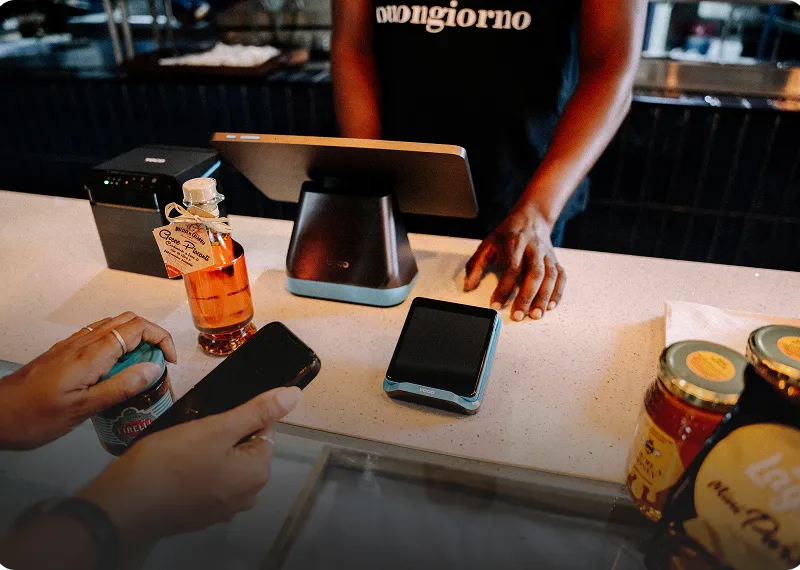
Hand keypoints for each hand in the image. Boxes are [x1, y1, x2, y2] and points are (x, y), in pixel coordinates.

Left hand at [0, 312, 176, 449]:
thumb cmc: (33, 416)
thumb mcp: (82, 409)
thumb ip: (120, 387)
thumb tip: (153, 370)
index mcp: (92, 354)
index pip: (138, 328)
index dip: (161, 340)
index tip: (168, 362)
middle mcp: (83, 343)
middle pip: (128, 320)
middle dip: (152, 336)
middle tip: (159, 363)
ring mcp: (72, 345)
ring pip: (114, 326)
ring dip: (135, 339)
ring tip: (140, 368)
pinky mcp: (65, 352)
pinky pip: (99, 336)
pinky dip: (117, 345)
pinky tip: (114, 370)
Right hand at [77, 386, 301, 549]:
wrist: (123, 505)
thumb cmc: (170, 462)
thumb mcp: (218, 428)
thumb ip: (258, 411)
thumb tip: (294, 395)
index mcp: (258, 474)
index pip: (263, 429)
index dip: (239, 416)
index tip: (214, 416)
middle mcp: (247, 496)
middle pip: (244, 448)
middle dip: (223, 434)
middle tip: (194, 430)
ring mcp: (223, 509)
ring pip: (224, 463)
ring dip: (208, 451)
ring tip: (182, 446)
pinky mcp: (199, 514)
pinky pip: (206, 481)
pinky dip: (195, 470)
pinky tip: (174, 465)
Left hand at [464, 208, 565, 320]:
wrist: (531, 217)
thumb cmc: (508, 234)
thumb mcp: (487, 244)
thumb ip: (476, 265)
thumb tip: (468, 285)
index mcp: (514, 243)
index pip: (511, 268)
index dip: (503, 288)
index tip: (496, 305)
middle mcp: (533, 248)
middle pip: (534, 273)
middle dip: (527, 297)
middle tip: (518, 315)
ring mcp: (547, 254)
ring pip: (550, 276)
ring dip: (544, 297)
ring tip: (535, 315)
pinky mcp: (555, 260)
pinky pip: (561, 276)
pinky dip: (558, 292)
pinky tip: (551, 305)